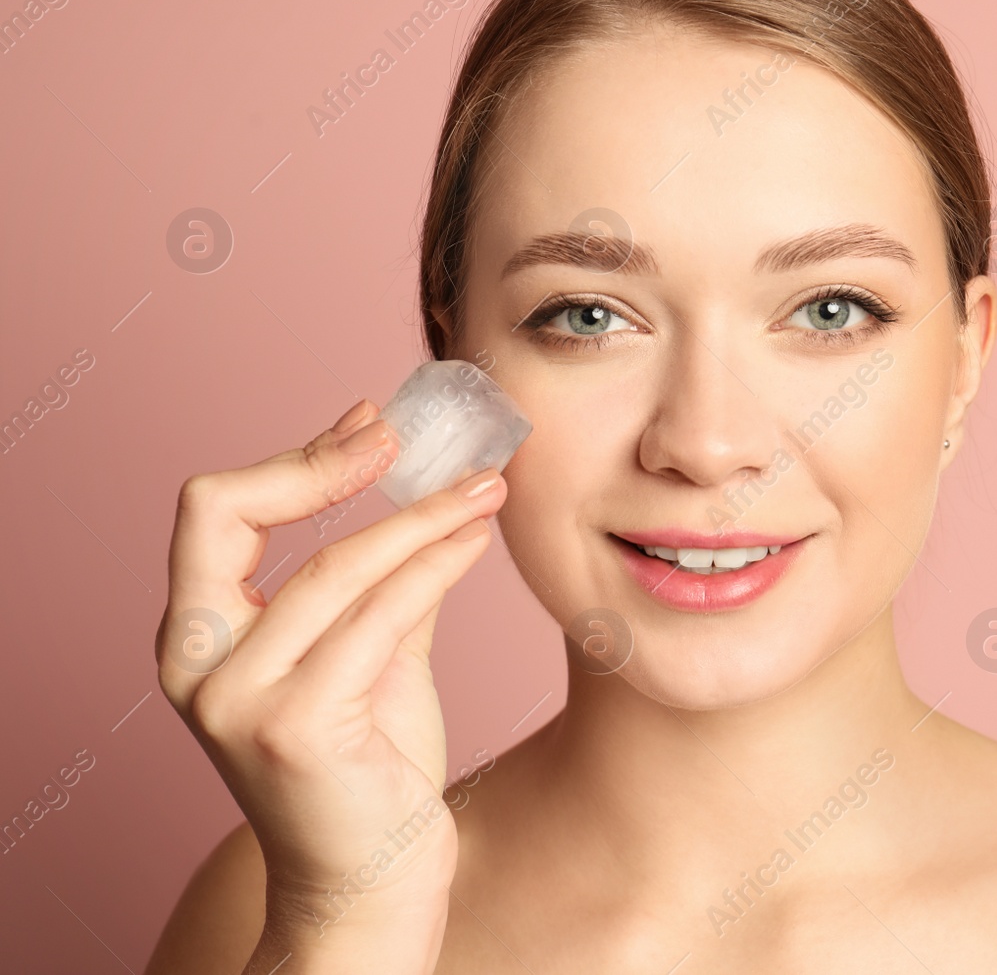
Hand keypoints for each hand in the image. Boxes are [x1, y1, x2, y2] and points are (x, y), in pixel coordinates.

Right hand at [155, 398, 506, 971]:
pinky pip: (378, 616)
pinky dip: (434, 564)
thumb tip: (428, 489)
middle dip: (325, 464)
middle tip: (410, 436)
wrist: (375, 883)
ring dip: (419, 513)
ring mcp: (237, 700)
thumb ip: (381, 582)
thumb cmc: (371, 769)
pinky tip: (475, 538)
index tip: (371, 427)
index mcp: (198, 639)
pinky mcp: (296, 728)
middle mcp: (196, 666)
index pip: (214, 513)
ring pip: (331, 567)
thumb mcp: (369, 655)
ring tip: (485, 486)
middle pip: (230, 516)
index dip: (293, 459)